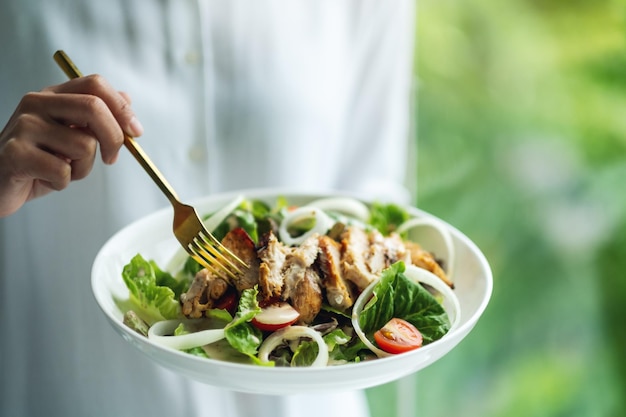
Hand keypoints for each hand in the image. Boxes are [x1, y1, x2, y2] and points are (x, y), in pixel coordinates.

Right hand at [0, 75, 142, 216]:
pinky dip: (63, 183)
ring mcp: (24, 126)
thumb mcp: (72, 135)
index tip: (135, 132)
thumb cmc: (39, 160)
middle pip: (94, 108)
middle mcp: (36, 104)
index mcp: (53, 95)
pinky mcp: (16, 153)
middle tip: (111, 159)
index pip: (96, 85)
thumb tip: (127, 99)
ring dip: (83, 168)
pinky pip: (63, 171)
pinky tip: (46, 179)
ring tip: (62, 170)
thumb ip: (97, 116)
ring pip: (83, 146)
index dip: (122, 108)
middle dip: (114, 138)